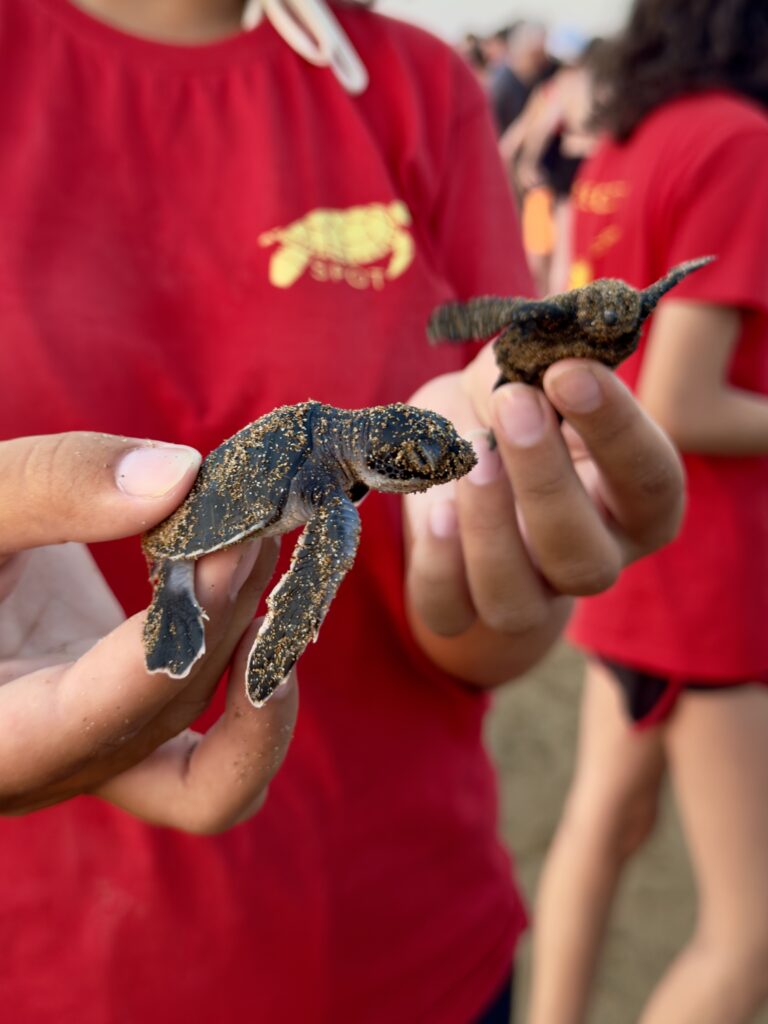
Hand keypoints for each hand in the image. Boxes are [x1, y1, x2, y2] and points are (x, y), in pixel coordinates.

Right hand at [0, 432, 297, 829]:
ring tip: (265, 538)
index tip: (228, 546)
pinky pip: (208, 769)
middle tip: (257, 510)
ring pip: (206, 755)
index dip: (176, 636)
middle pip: (160, 719)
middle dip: (223, 612)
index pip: (86, 718)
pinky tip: (264, 619)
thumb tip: (182, 474)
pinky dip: (253, 711)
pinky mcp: (122, 733)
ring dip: (252, 646)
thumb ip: (50, 485)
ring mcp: (87, 760)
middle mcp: (34, 771)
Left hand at [405, 345, 683, 682]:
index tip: (569, 373)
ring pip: (516, 601)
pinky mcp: (461, 607)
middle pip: (584, 559)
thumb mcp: (524, 371)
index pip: (650, 482)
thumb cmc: (503, 404)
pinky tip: (437, 508)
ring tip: (470, 454)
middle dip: (546, 480)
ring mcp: (526, 594)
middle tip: (514, 403)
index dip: (616, 430)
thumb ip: (539, 364)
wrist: (446, 447)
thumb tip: (543, 356)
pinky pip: (450, 611)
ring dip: (490, 528)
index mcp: (634, 502)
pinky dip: (440, 564)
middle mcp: (589, 558)